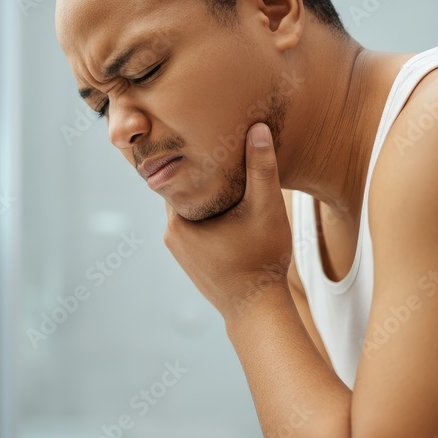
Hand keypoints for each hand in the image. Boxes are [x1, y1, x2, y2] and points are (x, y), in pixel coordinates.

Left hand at [164, 123, 291, 317]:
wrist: (256, 309)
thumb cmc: (262, 260)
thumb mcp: (266, 209)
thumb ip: (262, 169)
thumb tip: (257, 128)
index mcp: (177, 220)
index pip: (175, 173)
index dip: (190, 154)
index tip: (202, 134)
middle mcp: (171, 234)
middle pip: (182, 190)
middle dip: (199, 172)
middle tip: (214, 144)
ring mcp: (180, 248)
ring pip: (189, 208)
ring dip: (204, 193)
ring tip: (222, 169)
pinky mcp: (191, 258)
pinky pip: (195, 224)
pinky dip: (208, 212)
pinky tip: (226, 203)